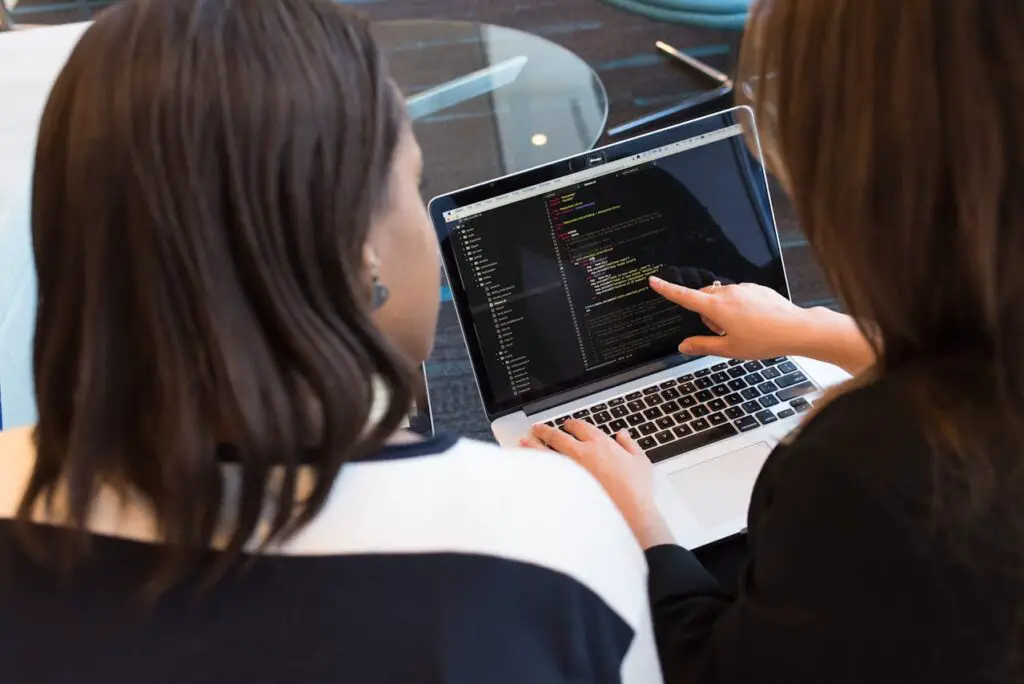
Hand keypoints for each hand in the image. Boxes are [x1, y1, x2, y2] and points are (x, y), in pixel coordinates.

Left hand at [522, 420, 673, 548]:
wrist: (629, 512)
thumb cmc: (636, 489)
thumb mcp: (640, 461)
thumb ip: (630, 444)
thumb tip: (622, 435)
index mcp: (600, 443)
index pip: (581, 427)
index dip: (572, 424)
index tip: (568, 425)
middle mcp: (582, 453)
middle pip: (557, 436)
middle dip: (546, 430)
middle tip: (537, 428)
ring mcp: (570, 470)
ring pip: (546, 452)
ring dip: (534, 445)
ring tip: (524, 441)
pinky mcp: (564, 486)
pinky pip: (545, 472)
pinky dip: (535, 467)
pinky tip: (528, 466)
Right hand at [649, 276, 875, 373]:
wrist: (795, 329)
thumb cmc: (764, 340)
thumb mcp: (729, 349)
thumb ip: (702, 345)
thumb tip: (683, 346)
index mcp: (716, 307)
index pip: (684, 296)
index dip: (667, 289)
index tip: (654, 281)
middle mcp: (728, 293)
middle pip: (704, 298)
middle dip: (706, 313)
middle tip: (721, 333)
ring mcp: (743, 288)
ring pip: (722, 297)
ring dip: (723, 310)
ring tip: (742, 329)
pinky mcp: (756, 288)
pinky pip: (738, 295)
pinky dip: (738, 306)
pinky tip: (753, 321)